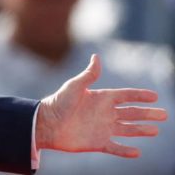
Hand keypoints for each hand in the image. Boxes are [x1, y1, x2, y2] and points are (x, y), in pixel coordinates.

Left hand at [36, 54, 166, 156]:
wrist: (45, 124)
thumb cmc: (58, 103)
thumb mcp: (74, 86)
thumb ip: (88, 74)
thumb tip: (96, 57)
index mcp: (101, 98)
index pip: (125, 96)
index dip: (140, 96)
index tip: (155, 96)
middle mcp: (104, 113)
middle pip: (131, 113)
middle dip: (147, 114)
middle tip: (164, 115)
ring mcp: (102, 128)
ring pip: (127, 130)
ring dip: (141, 130)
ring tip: (155, 131)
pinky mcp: (97, 143)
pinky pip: (115, 148)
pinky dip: (125, 151)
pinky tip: (137, 151)